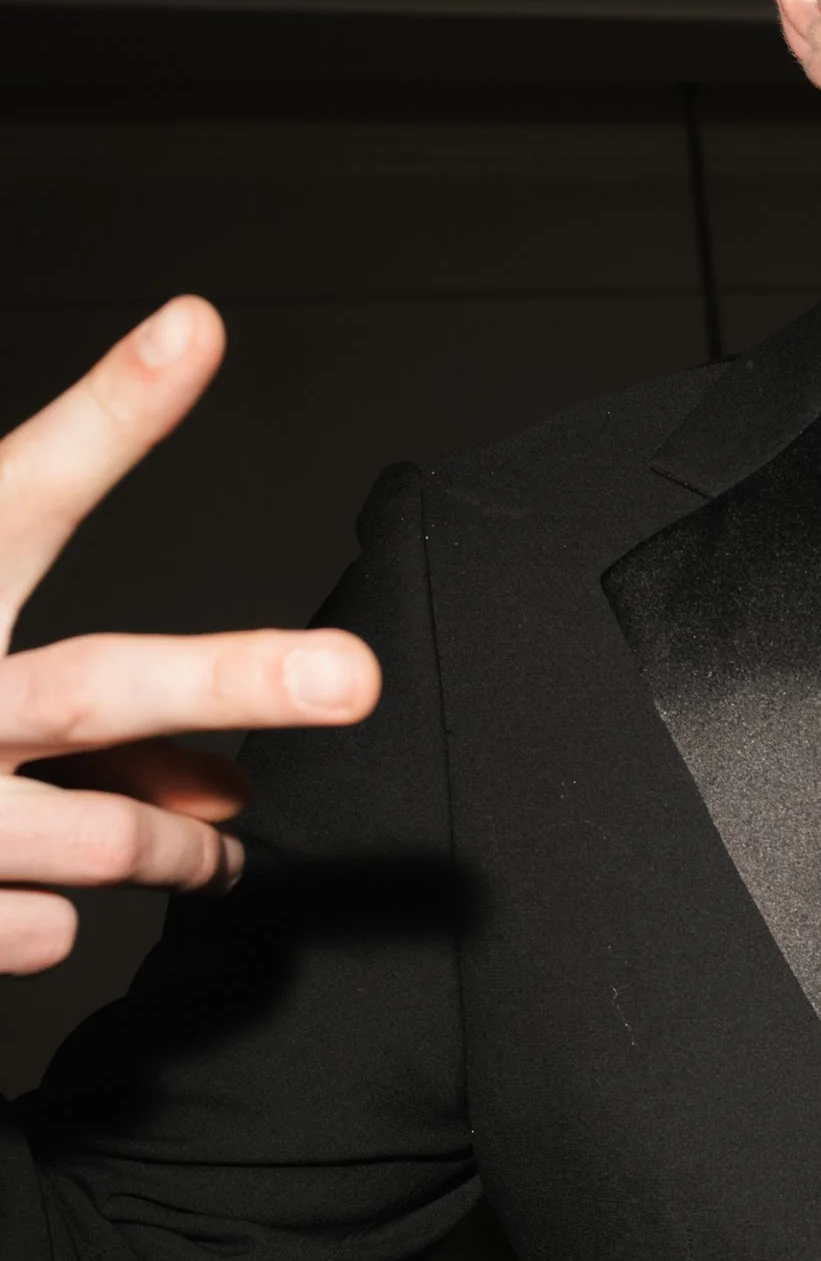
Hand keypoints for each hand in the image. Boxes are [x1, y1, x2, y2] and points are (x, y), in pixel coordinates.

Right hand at [0, 299, 379, 971]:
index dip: (111, 415)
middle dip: (229, 680)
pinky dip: (52, 921)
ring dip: (173, 852)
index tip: (196, 329)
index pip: (24, 495)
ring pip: (99, 840)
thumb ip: (100, 736)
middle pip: (91, 689)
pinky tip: (33, 902)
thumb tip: (232, 796)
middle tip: (349, 675)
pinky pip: (37, 931)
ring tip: (210, 862)